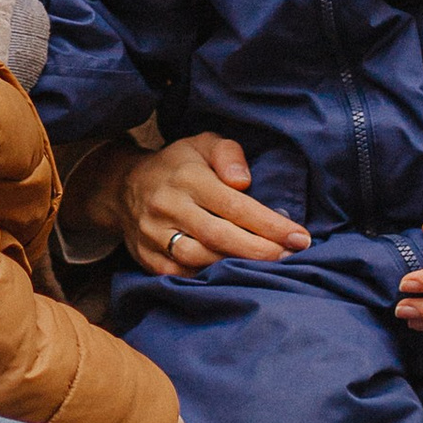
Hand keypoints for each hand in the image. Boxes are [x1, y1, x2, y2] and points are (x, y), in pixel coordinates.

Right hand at [89, 130, 312, 278]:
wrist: (122, 187)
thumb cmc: (178, 165)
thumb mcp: (203, 144)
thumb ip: (228, 154)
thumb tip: (243, 182)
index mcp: (187, 178)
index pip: (234, 205)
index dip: (269, 224)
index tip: (299, 237)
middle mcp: (168, 206)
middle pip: (219, 236)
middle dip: (259, 251)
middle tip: (291, 257)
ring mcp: (154, 234)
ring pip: (199, 259)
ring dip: (236, 267)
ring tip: (268, 269)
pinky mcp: (146, 257)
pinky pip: (180, 274)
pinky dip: (208, 278)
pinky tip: (232, 276)